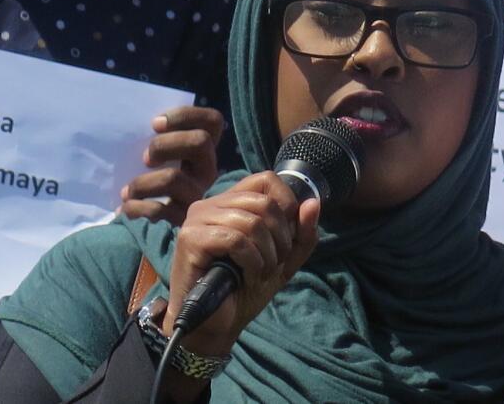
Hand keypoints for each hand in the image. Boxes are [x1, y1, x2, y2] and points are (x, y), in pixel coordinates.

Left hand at [120, 106, 224, 224]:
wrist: (152, 231)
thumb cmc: (151, 186)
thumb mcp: (161, 161)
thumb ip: (158, 144)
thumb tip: (129, 128)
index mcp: (203, 152)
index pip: (212, 122)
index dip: (186, 115)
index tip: (155, 124)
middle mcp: (207, 171)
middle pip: (200, 141)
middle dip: (165, 144)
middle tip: (145, 159)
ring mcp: (199, 196)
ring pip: (174, 178)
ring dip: (142, 183)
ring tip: (127, 192)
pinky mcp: (185, 221)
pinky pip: (160, 210)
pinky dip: (138, 208)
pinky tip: (126, 210)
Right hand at [163, 172, 319, 354]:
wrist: (214, 325)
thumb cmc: (243, 289)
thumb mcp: (283, 261)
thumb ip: (301, 234)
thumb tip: (313, 203)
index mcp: (231, 202)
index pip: (267, 179)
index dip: (287, 204)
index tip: (287, 237)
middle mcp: (211, 204)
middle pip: (264, 202)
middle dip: (281, 238)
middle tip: (275, 263)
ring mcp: (198, 219)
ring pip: (252, 222)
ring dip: (267, 254)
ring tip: (260, 273)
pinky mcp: (190, 239)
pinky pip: (235, 240)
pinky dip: (251, 262)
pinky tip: (246, 276)